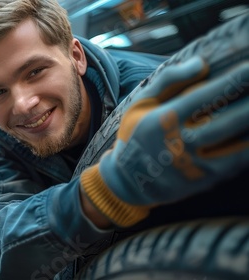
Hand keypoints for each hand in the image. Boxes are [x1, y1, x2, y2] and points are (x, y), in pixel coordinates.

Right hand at [80, 57, 248, 226]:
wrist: (129, 181)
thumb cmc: (136, 134)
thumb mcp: (141, 103)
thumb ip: (169, 81)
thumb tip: (202, 63)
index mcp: (163, 120)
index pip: (205, 96)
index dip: (233, 81)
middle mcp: (180, 144)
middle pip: (229, 121)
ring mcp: (195, 165)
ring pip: (238, 144)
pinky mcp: (205, 180)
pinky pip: (236, 162)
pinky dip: (248, 148)